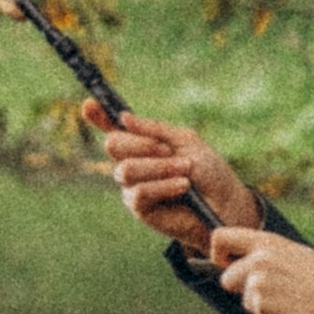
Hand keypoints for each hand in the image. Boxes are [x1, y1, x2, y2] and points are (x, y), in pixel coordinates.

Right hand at [86, 105, 259, 253]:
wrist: (225, 205)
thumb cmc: (209, 172)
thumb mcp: (186, 141)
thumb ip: (155, 130)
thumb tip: (123, 118)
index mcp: (143, 143)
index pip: (114, 127)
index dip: (98, 116)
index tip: (88, 104)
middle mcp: (132, 162)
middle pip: (113, 145)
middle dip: (142, 144)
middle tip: (168, 150)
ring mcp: (133, 186)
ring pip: (125, 170)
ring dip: (159, 167)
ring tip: (186, 170)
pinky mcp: (140, 209)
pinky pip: (138, 193)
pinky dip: (163, 186)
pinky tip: (183, 186)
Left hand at [209, 225, 313, 313]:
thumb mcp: (293, 253)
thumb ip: (264, 253)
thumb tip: (238, 260)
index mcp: (266, 242)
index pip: (220, 237)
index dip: (217, 253)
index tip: (225, 264)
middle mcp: (259, 261)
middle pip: (226, 278)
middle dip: (241, 288)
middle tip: (271, 291)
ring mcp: (259, 285)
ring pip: (244, 300)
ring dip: (260, 304)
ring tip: (288, 300)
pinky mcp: (262, 307)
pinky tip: (290, 311)